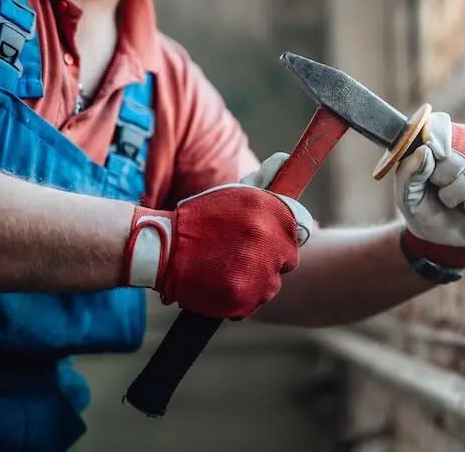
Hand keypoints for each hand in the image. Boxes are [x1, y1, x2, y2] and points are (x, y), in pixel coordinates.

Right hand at [121, 154, 312, 318]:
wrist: (162, 248)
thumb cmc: (201, 218)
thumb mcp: (234, 192)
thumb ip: (265, 180)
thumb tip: (285, 161)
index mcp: (273, 213)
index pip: (301, 229)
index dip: (282, 235)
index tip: (268, 238)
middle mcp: (271, 242)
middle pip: (288, 259)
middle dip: (270, 258)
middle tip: (242, 254)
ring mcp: (260, 274)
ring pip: (272, 284)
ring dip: (256, 279)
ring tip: (227, 267)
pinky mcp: (244, 300)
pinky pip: (253, 303)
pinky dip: (240, 297)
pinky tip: (221, 282)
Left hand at [395, 112, 464, 267]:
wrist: (443, 239)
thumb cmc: (422, 210)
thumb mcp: (406, 196)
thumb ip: (407, 173)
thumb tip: (424, 151)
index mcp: (438, 141)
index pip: (443, 125)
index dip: (441, 139)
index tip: (435, 156)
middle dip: (450, 176)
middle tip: (441, 191)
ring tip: (455, 203)